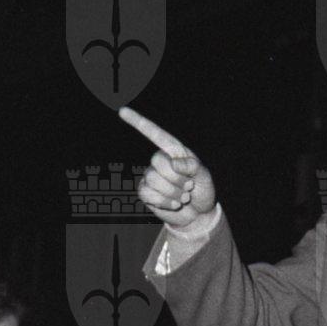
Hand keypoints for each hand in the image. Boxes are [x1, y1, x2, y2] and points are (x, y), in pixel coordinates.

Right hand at [119, 107, 216, 229]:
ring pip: (154, 180)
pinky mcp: (146, 193)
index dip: (138, 122)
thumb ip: (192, 166)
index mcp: (174, 151)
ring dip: (174, 192)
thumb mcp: (204, 175)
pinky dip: (165, 202)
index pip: (155, 134)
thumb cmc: (202, 190)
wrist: (199, 214)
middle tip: (189, 186)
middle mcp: (160, 161)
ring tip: (184, 197)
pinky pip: (148, 194)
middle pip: (158, 162)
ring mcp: (151, 177)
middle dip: (177, 178)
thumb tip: (174, 164)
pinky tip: (175, 204)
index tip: (122, 111)